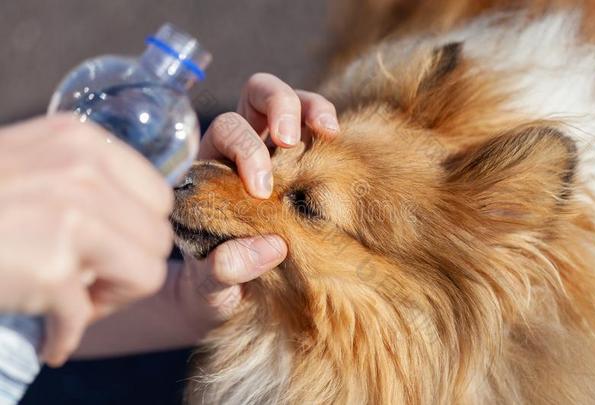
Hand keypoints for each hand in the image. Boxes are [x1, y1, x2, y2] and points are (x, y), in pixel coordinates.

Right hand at [0, 115, 173, 365]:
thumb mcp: (31, 165)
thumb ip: (87, 181)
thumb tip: (139, 219)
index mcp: (83, 142)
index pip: (158, 197)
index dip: (139, 232)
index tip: (109, 251)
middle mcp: (83, 171)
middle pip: (157, 238)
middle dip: (128, 269)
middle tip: (88, 283)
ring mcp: (69, 216)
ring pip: (146, 275)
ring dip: (108, 300)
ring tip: (70, 302)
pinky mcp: (50, 267)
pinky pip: (86, 316)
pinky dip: (65, 334)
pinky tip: (49, 334)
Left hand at [175, 73, 339, 331]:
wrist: (221, 297)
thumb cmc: (208, 286)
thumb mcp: (207, 287)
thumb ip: (223, 271)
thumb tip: (271, 247)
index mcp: (209, 169)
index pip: (226, 131)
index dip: (245, 150)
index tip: (262, 191)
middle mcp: (241, 149)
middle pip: (257, 94)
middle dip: (279, 106)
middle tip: (291, 140)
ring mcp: (275, 152)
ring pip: (291, 100)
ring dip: (311, 107)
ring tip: (329, 132)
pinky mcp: (302, 164)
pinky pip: (316, 129)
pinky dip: (329, 126)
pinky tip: (339, 145)